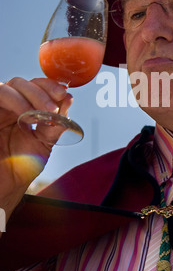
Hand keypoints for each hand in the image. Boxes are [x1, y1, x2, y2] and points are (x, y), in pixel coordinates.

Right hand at [0, 77, 72, 221]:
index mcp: (24, 110)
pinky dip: (14, 99)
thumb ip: (55, 123)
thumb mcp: (44, 143)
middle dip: (42, 91)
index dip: (50, 86)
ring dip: (30, 95)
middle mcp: (9, 107)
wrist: (5, 186)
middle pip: (23, 83)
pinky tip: (25, 114)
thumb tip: (68, 100)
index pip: (36, 87)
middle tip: (54, 107)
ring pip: (9, 86)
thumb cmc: (22, 166)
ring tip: (45, 112)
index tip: (64, 94)